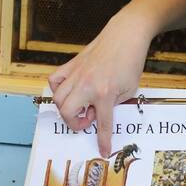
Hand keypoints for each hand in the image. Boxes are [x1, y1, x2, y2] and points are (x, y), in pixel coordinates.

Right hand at [48, 7, 154, 156]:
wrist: (126, 34)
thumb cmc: (131, 61)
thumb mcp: (130, 89)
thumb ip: (114, 104)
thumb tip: (100, 116)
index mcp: (105, 93)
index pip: (102, 124)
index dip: (102, 140)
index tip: (103, 151)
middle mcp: (87, 84)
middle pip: (66, 111)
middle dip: (74, 122)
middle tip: (88, 117)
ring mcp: (76, 73)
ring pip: (57, 98)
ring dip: (66, 107)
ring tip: (81, 104)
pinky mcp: (72, 64)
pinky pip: (54, 80)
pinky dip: (58, 89)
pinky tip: (70, 90)